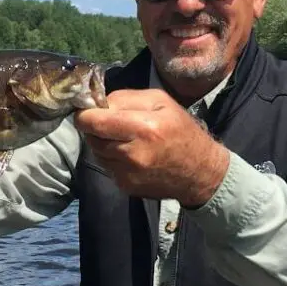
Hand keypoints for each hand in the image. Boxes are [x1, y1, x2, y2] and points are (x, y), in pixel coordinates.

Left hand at [73, 89, 229, 206]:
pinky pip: (107, 167)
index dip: (85, 115)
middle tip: (108, 123)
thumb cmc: (182, 131)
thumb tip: (98, 103)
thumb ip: (125, 98)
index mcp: (143, 128)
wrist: (200, 172)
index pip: (94, 122)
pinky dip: (112, 158)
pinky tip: (129, 155)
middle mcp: (132, 154)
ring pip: (97, 152)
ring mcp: (128, 174)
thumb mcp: (161, 101)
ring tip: (122, 138)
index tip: (88, 111)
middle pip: (92, 137)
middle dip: (94, 128)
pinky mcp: (126, 187)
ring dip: (103, 143)